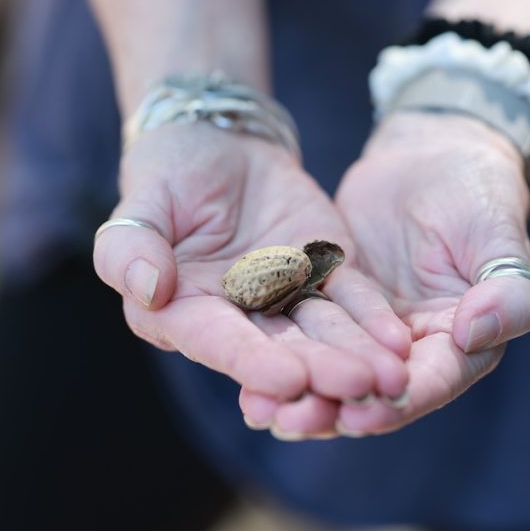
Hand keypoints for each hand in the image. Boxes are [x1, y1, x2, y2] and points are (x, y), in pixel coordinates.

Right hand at [92, 123, 409, 406]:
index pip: (219, 343)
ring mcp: (284, 301)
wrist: (219, 142)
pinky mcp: (322, 277)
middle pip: (281, 350)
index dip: (253, 363)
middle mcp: (237, 320)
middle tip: (360, 388)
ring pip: (323, 334)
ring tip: (391, 378)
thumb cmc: (166, 174)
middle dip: (322, 372)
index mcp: (183, 315)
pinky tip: (399, 342)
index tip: (291, 380)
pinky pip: (351, 301)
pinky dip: (374, 321)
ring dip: (357, 357)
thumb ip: (130, 248)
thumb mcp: (141, 203)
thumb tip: (151, 289)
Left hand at [240, 113, 529, 436]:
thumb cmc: (480, 193)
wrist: (433, 152)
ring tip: (256, 409)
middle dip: (330, 410)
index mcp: (461, 345)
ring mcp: (368, 329)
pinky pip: (304, 333)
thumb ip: (506, 291)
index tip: (359, 415)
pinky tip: (243, 367)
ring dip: (297, 392)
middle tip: (288, 421)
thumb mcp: (499, 237)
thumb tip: (474, 334)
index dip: (394, 403)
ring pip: (333, 369)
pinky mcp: (332, 303)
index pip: (429, 383)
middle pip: (371, 391)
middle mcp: (413, 349)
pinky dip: (280, 351)